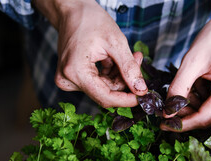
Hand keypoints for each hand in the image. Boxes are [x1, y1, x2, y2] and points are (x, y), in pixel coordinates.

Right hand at [33, 0, 147, 107]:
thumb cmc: (90, 20)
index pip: (105, 98)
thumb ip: (129, 68)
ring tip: (129, 56)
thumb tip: (140, 90)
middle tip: (138, 61)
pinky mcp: (72, 77)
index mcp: (76, 72)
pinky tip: (115, 59)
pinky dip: (110, 73)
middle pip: (105, 93)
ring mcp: (68, 79)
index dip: (126, 100)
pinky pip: (96, 83)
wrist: (72, 10)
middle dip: (125, 80)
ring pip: (103, 88)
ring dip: (119, 75)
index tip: (142, 97)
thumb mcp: (116, 42)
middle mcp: (68, 80)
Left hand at [162, 0, 210, 130]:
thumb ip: (178, 88)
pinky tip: (197, 87)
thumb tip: (168, 113)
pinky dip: (203, 101)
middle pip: (209, 118)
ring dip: (195, 107)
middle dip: (187, 114)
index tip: (164, 124)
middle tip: (170, 105)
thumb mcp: (192, 61)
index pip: (204, 118)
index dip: (182, 124)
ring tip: (187, 87)